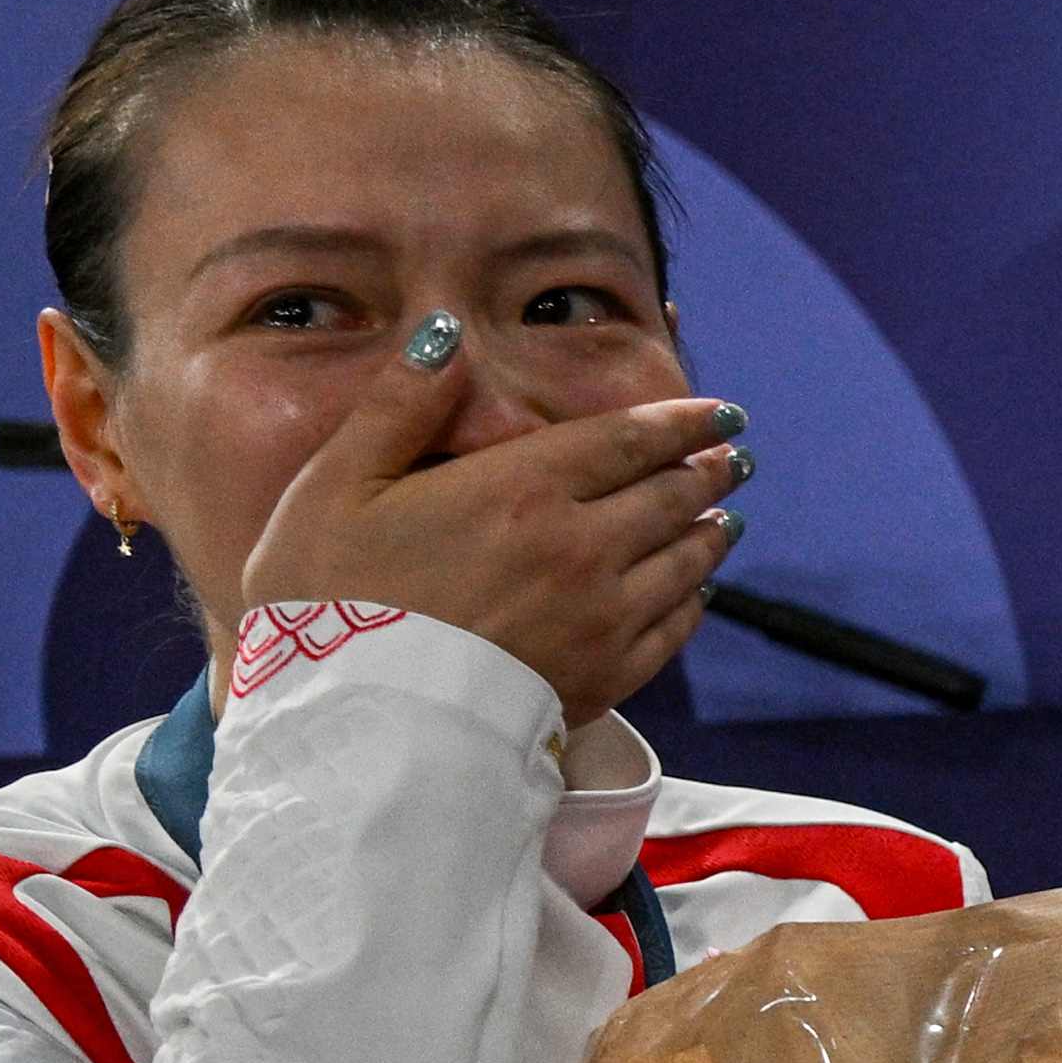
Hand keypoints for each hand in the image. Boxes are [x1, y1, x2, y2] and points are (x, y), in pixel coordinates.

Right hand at [229, 352, 748, 721]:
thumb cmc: (329, 603)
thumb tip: (446, 334)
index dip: (684, 421)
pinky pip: (673, 630)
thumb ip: (399, 406)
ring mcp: (601, 619)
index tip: (722, 412)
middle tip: (732, 458)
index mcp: (522, 489)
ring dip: (711, 532)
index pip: (628, 440)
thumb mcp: (336, 486)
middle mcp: (581, 547)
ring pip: (684, 563)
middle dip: (707, 472)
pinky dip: (694, 601)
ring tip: (725, 517)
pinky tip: (696, 591)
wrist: (357, 728)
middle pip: (669, 498)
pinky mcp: (605, 680)